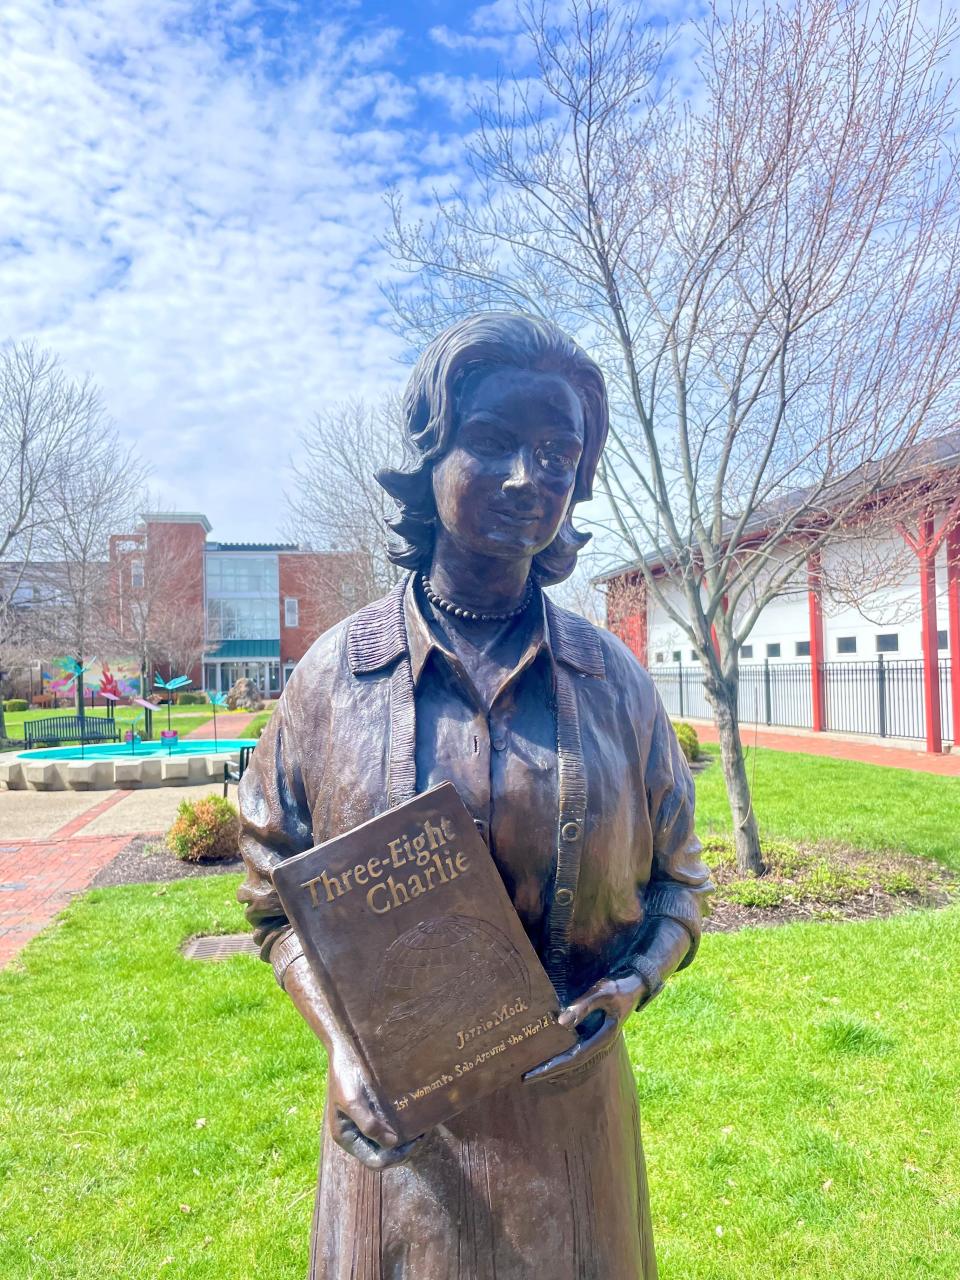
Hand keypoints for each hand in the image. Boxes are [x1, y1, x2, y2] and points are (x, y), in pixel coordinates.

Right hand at [327, 1041, 425, 1169]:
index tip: (415, 1142)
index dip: (396, 1156)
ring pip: (386, 1144)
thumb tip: (391, 1143)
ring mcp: (362, 1123)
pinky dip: (401, 1128)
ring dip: (404, 1142)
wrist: (345, 1046)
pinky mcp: (370, 1111)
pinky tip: (413, 1118)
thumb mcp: (353, 1099)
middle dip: (403, 1150)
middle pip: (382, 1155)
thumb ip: (369, 1124)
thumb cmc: (345, 1073)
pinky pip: (387, 1127)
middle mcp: (354, 1134)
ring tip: (421, 1129)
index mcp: (346, 1137)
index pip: (374, 1161)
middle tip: (422, 1136)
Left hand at [524, 971, 647, 1083]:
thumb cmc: (619, 987)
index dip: (553, 1066)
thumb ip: (583, 1006)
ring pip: (575, 1061)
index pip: (573, 1058)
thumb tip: (561, 1022)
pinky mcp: (595, 1035)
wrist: (635, 985)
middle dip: (549, 1072)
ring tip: (534, 1074)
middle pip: (572, 1065)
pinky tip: (552, 1060)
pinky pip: (577, 1052)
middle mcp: (600, 1044)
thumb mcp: (602, 992)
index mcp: (603, 1038)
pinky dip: (564, 1059)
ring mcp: (598, 1041)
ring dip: (556, 1068)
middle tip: (525, 1079)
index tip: (534, 1072)